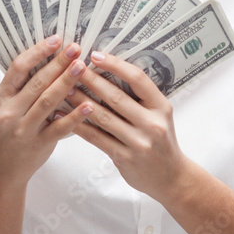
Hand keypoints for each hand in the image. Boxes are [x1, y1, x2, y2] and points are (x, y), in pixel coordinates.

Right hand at [0, 35, 93, 185]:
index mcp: (2, 96)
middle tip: (76, 48)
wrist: (3, 168)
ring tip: (82, 67)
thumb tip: (53, 59)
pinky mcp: (38, 145)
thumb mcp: (9, 106)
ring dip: (66, 83)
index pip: (18, 68)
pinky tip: (88, 105)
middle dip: (58, 63)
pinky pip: (58, 128)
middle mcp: (10, 111)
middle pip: (37, 82)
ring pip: (47, 102)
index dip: (38, 51)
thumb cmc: (10, 131)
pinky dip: (74, 116)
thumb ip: (25, 87)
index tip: (56, 39)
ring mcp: (23, 129)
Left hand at [64, 49, 189, 199]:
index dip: (116, 65)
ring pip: (102, 117)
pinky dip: (78, 126)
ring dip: (80, 101)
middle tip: (71, 67)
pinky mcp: (124, 158)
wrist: (171, 177)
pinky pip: (96, 138)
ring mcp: (138, 142)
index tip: (95, 55)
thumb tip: (110, 72)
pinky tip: (62, 117)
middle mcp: (152, 123)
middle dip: (91, 80)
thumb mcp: (160, 116)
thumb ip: (141, 98)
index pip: (138, 79)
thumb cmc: (162, 142)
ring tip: (63, 89)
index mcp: (161, 107)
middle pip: (116, 97)